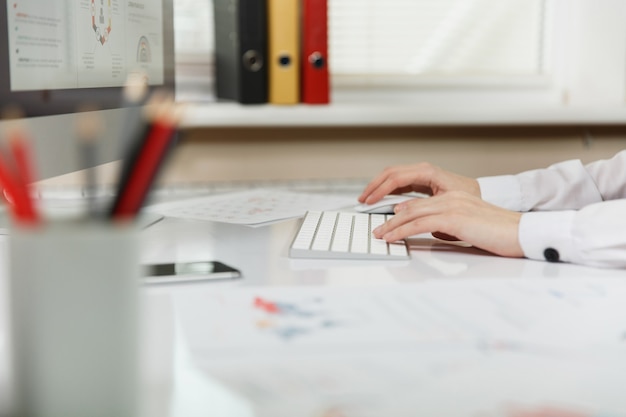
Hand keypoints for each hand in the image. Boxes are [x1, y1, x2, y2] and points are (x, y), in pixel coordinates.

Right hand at [358, 162, 480, 204]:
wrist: (483, 197)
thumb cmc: (469, 199)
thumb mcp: (446, 205)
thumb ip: (422, 207)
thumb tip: (399, 210)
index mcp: (428, 172)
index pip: (396, 177)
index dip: (380, 189)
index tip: (369, 200)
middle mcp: (423, 170)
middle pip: (390, 173)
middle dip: (374, 186)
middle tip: (362, 199)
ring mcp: (422, 175)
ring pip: (393, 176)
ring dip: (378, 187)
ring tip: (367, 199)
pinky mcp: (422, 182)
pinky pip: (399, 183)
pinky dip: (387, 190)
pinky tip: (381, 200)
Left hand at [373, 191, 523, 257]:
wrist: (522, 233)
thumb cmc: (501, 234)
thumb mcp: (471, 226)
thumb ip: (451, 225)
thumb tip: (435, 232)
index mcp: (455, 197)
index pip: (420, 203)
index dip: (401, 213)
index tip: (388, 222)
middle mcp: (451, 197)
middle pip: (411, 206)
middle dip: (390, 218)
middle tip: (377, 229)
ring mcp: (452, 206)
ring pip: (412, 214)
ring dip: (391, 225)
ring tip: (379, 235)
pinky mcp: (453, 218)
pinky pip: (419, 224)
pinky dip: (402, 231)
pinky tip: (392, 237)